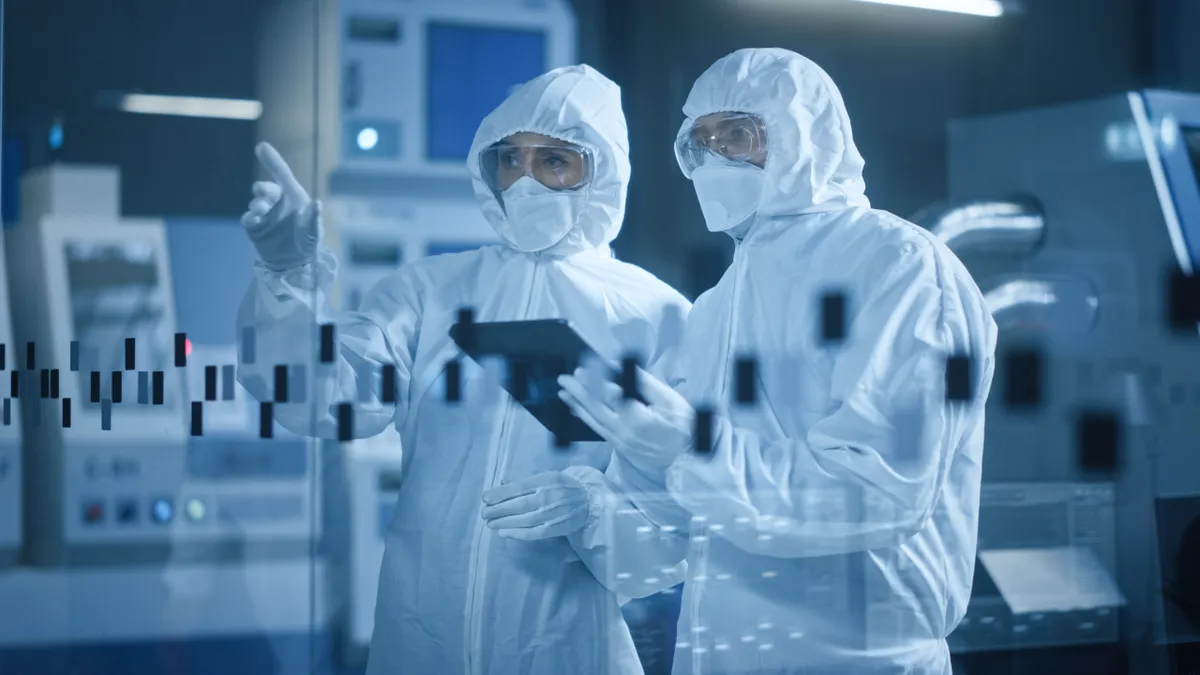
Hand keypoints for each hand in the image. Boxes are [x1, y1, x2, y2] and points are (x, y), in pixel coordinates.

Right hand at [241, 142, 322, 270]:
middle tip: (261, 191)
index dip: (272, 161)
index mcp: (293, 197)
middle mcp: (277, 202)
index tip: (261, 147)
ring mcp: (265, 214)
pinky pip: (248, 219)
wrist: (295, 263)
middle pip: (267, 189)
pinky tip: (253, 219)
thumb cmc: (307, 241)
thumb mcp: (313, 232)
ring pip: (257, 203)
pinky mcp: (255, 228)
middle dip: (264, 189)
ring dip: (257, 204)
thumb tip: (317, 203)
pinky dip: (249, 217)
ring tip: (260, 209)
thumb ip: (314, 218)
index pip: (282, 175)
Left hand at [481, 470, 594, 539]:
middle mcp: (549, 496)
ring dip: (504, 522)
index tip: (485, 498)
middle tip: (483, 513)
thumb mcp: (546, 476)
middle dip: (497, 509)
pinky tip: (504, 533)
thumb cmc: (562, 486)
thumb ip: (524, 482)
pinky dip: (517, 534)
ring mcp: (553, 513)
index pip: (518, 487)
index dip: (500, 493)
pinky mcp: (556, 528)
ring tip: (490, 523)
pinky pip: (534, 533)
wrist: (589, 500)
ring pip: (524, 520)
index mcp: (545, 480)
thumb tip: (500, 484)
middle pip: (518, 504)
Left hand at [557, 365, 693, 471]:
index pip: (611, 397)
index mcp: (639, 419)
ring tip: (562, 391)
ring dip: (576, 404)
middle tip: (564, 378)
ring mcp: (620, 441)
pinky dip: (585, 417)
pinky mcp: (619, 446)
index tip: (582, 369)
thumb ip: (645, 384)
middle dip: (579, 392)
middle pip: (597, 408)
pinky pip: (597, 429)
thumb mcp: (670, 400)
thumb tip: (625, 367)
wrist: (686, 460)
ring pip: (593, 420)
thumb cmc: (683, 426)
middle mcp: (625, 432)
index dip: (594, 383)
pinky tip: (575, 409)